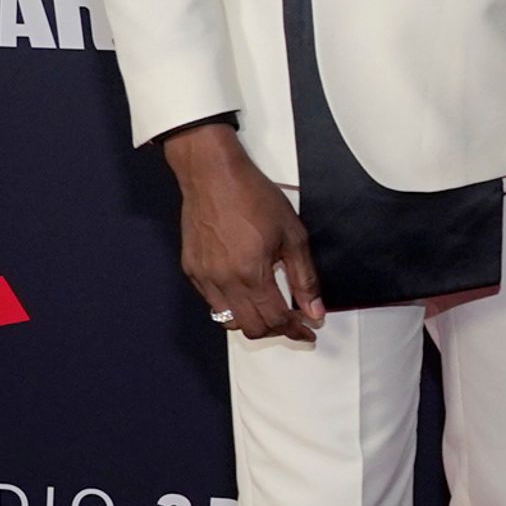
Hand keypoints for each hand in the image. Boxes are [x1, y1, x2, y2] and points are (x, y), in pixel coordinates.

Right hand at [161, 120, 322, 342]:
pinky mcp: (191, 270)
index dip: (296, 329)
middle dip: (276, 330)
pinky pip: (212, 303)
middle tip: (293, 321)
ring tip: (270, 310)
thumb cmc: (253, 197)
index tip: (308, 330)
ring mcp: (203, 277)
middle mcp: (223, 281)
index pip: (276, 319)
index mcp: (251, 273)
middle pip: (251, 328)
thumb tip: (314, 310)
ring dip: (253, 321)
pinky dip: (232, 307)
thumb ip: (304, 278)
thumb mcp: (292, 235)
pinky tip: (246, 292)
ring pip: (228, 321)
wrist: (212, 175)